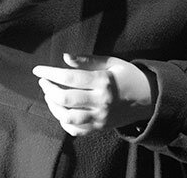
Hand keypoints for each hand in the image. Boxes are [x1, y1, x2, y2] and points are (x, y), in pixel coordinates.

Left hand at [33, 53, 154, 136]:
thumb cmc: (128, 75)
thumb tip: (65, 57)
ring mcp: (100, 117)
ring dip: (53, 106)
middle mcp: (101, 101)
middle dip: (49, 89)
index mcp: (103, 81)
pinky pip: (76, 129)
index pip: (70, 77)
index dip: (50, 73)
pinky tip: (61, 111)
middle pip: (66, 99)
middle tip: (43, 81)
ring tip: (50, 95)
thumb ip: (88, 60)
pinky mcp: (100, 128)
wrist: (149, 98)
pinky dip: (64, 121)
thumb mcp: (111, 62)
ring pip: (68, 117)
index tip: (38, 70)